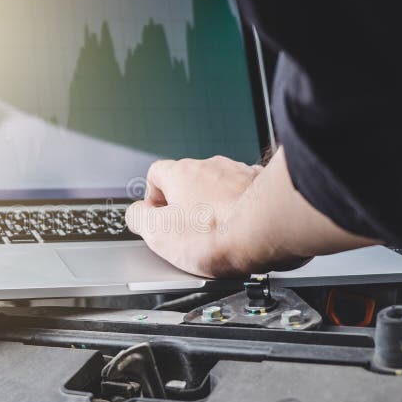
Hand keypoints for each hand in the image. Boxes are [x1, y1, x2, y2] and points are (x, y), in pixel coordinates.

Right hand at [126, 149, 375, 277]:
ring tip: (220, 233)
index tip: (161, 218)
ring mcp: (239, 173)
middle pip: (190, 181)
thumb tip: (136, 214)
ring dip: (216, 206)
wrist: (265, 232)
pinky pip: (246, 194)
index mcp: (181, 173)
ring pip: (219, 187)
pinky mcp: (263, 185)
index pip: (156, 174)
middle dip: (188, 204)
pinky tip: (243, 227)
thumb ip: (139, 218)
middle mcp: (211, 166)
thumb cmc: (215, 234)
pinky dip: (242, 207)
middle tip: (191, 232)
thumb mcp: (158, 233)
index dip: (155, 198)